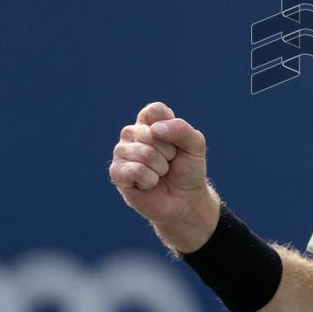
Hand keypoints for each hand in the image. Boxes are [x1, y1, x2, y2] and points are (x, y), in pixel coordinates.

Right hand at [109, 101, 218, 251]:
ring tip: (160, 173)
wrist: (185, 200)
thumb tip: (155, 129)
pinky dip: (150, 180)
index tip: (176, 143)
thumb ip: (182, 129)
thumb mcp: (195, 145)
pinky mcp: (117, 173)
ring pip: (145, 153)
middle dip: (169, 152)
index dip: (171, 128)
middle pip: (151, 133)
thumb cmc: (188, 169)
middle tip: (169, 162)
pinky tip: (149, 183)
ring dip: (161, 168)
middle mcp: (132, 134)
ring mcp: (121, 153)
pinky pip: (136, 170)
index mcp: (149, 122)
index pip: (154, 111)